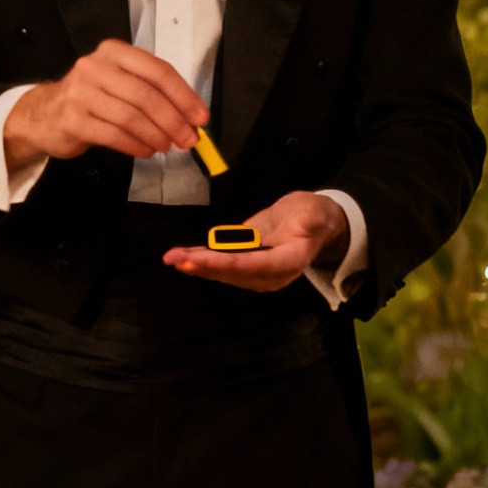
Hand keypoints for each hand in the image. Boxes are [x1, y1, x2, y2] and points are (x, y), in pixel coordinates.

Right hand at [4, 40, 207, 169]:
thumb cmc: (89, 98)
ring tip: (167, 146)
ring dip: (156, 135)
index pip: (157, 71)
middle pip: (146, 95)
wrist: (44, 114)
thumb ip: (150, 92)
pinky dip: (136, 145)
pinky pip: (115, 134)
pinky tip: (146, 150)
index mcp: (114, 52)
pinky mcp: (72, 119)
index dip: (183, 96)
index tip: (199, 116)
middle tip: (188, 139)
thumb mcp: (117, 82)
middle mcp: (95, 67)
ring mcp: (81, 92)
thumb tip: (189, 116)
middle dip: (173, 120)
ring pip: (131, 116)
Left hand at [163, 191, 349, 293]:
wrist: (311, 222)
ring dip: (197, 265)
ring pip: (223, 271)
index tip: (200, 260)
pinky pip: (221, 264)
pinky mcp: (244, 264)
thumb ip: (309, 220)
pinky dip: (200, 260)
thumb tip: (302, 224)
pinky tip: (180, 256)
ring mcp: (256, 272)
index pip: (255, 265)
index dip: (226, 264)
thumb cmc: (313, 215)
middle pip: (234, 272)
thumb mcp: (315, 212)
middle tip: (176, 259)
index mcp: (289, 262)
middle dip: (204, 266)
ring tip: (172, 257)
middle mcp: (270, 274)